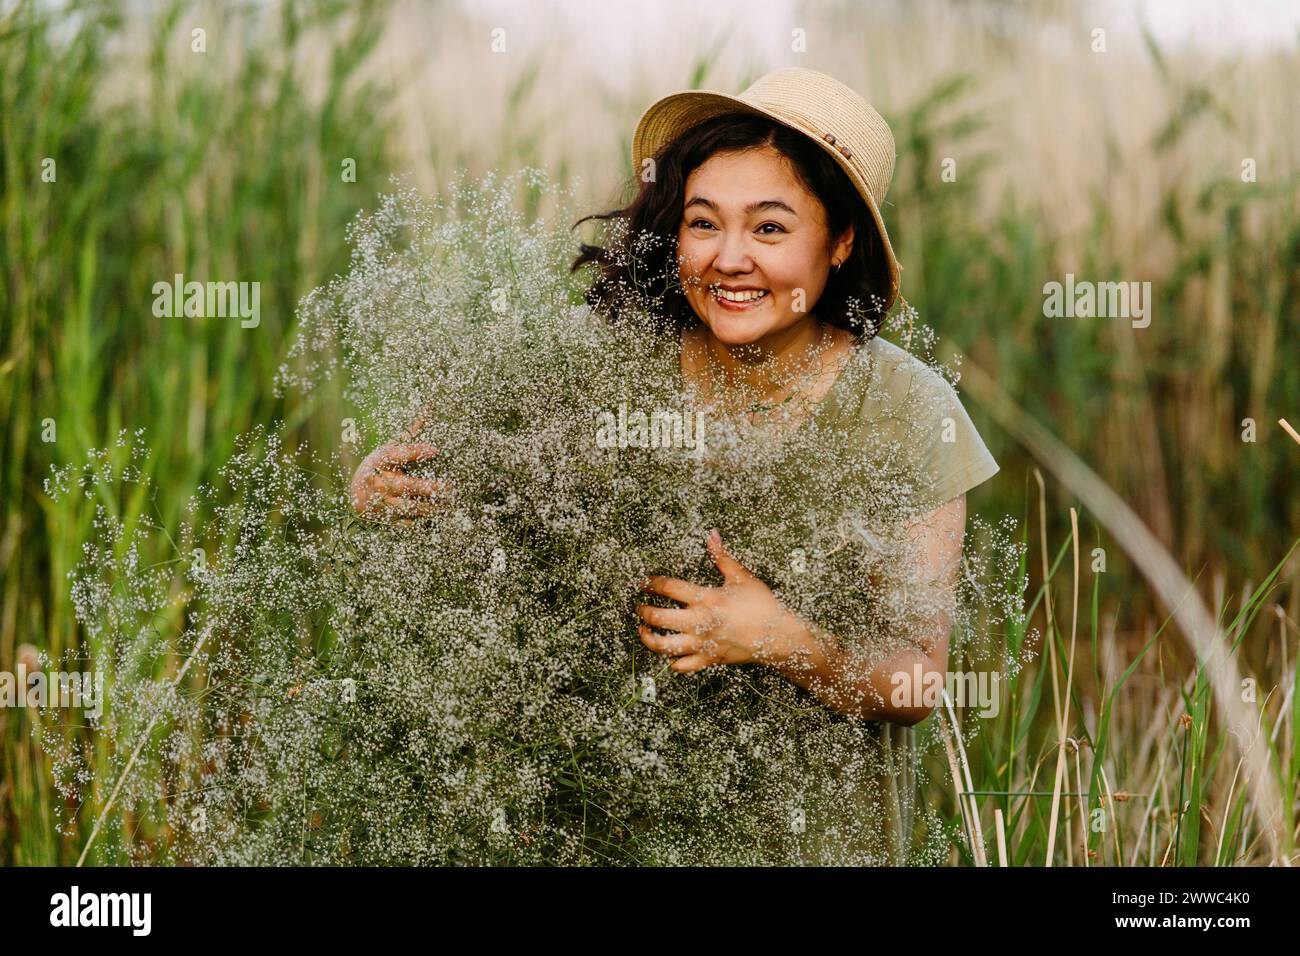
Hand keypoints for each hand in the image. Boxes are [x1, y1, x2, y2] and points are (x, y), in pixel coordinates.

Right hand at [349, 428, 447, 524]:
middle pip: (405, 485)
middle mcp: (379, 481)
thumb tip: (430, 408)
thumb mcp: (389, 448)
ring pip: (407, 506)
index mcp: (380, 461)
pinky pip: (404, 521)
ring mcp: (380, 501)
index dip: (415, 451)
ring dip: (429, 508)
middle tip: (449, 488)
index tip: (436, 450)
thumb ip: (410, 434)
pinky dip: (420, 520)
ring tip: (448, 505)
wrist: (356, 495)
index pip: (397, 454)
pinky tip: (436, 518)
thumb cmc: (379, 467)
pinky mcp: (384, 517)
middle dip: (428, 487)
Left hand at [634, 528, 802, 673]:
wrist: (778, 636)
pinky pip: (683, 666)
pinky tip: (668, 655)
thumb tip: (712, 534)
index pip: (669, 588)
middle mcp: (700, 622)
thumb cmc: (761, 604)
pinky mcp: (708, 659)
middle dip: (644, 612)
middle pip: (659, 618)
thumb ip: (722, 556)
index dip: (652, 583)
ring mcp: (702, 644)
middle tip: (639, 607)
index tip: (645, 582)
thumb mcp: (741, 576)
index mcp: (706, 599)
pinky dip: (672, 662)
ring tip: (642, 631)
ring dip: (648, 639)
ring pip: (665, 646)